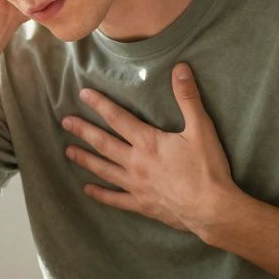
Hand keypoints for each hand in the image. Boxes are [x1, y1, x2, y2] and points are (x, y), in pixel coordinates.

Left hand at [61, 63, 244, 233]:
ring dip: (85, 159)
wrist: (212, 209)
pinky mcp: (141, 205)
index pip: (118, 118)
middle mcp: (136, 163)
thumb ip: (188, 97)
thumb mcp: (202, 128)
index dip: (100, 104)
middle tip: (65, 122)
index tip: (83, 94)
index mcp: (148, 142)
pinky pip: (115, 199)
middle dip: (83, 131)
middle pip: (103, 143)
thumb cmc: (207, 169)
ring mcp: (136, 185)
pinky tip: (88, 190)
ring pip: (104, 170)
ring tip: (68, 152)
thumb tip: (180, 69)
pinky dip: (100, 194)